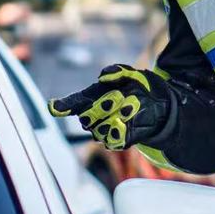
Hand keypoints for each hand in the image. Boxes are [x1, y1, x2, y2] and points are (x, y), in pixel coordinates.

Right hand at [47, 63, 170, 150]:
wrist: (161, 106)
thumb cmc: (141, 87)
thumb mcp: (132, 74)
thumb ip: (117, 71)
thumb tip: (102, 77)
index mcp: (93, 97)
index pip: (73, 103)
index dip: (62, 106)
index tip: (53, 107)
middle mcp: (95, 115)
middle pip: (86, 118)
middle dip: (101, 107)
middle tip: (119, 96)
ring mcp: (105, 129)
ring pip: (98, 131)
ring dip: (114, 118)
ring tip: (131, 106)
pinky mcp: (118, 141)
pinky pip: (111, 141)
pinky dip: (119, 132)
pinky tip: (128, 122)